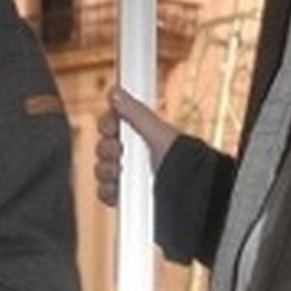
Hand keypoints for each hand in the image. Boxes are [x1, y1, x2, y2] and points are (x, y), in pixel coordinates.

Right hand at [94, 84, 178, 207]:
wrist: (189, 195)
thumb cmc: (183, 163)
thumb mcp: (159, 134)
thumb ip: (136, 113)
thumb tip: (115, 92)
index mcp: (141, 135)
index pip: (111, 124)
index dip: (108, 126)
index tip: (113, 130)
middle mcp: (133, 155)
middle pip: (103, 147)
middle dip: (107, 150)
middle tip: (121, 153)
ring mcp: (128, 177)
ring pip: (101, 170)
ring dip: (106, 171)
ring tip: (121, 174)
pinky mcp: (125, 198)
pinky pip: (104, 192)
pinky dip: (107, 192)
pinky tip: (118, 190)